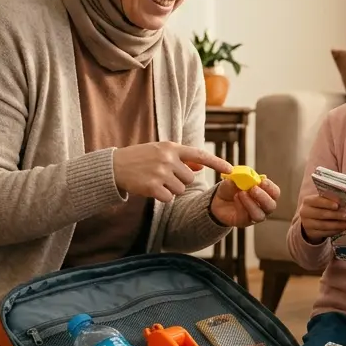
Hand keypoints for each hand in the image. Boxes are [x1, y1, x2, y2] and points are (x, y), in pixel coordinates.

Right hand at [112, 142, 229, 202]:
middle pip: (190, 179)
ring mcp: (160, 173)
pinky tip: (151, 189)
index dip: (217, 162)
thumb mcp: (160, 152)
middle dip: (180, 181)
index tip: (231, 169)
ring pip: (180, 190)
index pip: (200, 154)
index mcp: (171, 147)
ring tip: (155, 180)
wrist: (115, 166)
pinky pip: (169, 198)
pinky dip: (162, 197)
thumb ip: (182, 159)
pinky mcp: (152, 187)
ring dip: (170, 189)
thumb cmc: (140, 158)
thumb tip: (201, 167)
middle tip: (164, 176)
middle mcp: (168, 158)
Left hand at [210, 177, 280, 227]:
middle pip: (271, 206)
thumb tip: (246, 176)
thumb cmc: (231, 189)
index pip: (275, 193)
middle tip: (253, 189)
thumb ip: (240, 178)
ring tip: (241, 193)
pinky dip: (241, 206)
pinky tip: (236, 198)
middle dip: (263, 197)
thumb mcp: (234, 179)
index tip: (262, 181)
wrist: (218, 200)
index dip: (270, 187)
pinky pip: (246, 218)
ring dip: (251, 203)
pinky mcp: (244, 222)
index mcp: (265, 193)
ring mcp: (254, 215)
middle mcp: (263, 206)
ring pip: (260, 215)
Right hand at [298, 193, 345, 243]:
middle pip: (321, 214)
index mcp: (307, 201)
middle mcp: (305, 212)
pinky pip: (325, 233)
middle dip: (336, 214)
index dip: (328, 203)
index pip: (317, 200)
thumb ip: (331, 200)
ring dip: (338, 224)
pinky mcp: (312, 233)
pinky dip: (335, 231)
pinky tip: (343, 228)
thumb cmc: (320, 206)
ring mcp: (307, 224)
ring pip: (324, 225)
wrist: (311, 219)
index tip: (338, 205)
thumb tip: (344, 203)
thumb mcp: (323, 200)